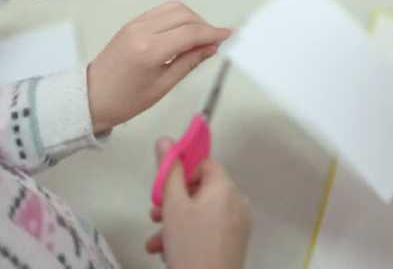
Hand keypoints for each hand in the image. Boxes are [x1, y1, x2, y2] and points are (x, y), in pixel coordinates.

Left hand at [86, 2, 230, 134]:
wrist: (91, 97)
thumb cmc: (126, 100)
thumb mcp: (162, 87)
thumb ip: (188, 63)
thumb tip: (211, 47)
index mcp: (150, 50)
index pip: (190, 32)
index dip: (212, 32)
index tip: (229, 35)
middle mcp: (142, 30)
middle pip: (183, 14)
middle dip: (203, 25)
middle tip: (213, 42)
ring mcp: (135, 23)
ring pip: (173, 8)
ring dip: (191, 18)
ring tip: (199, 38)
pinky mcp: (132, 22)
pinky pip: (161, 11)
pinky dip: (177, 17)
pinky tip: (182, 33)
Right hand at [146, 139, 251, 266]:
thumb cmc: (191, 246)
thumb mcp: (173, 205)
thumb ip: (169, 171)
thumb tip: (166, 140)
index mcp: (226, 187)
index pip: (205, 163)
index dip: (182, 171)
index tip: (164, 187)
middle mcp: (237, 202)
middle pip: (201, 190)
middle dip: (174, 202)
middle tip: (155, 214)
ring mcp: (238, 225)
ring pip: (201, 213)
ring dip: (176, 223)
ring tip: (156, 241)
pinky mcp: (234, 244)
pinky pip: (209, 230)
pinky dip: (190, 235)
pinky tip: (168, 252)